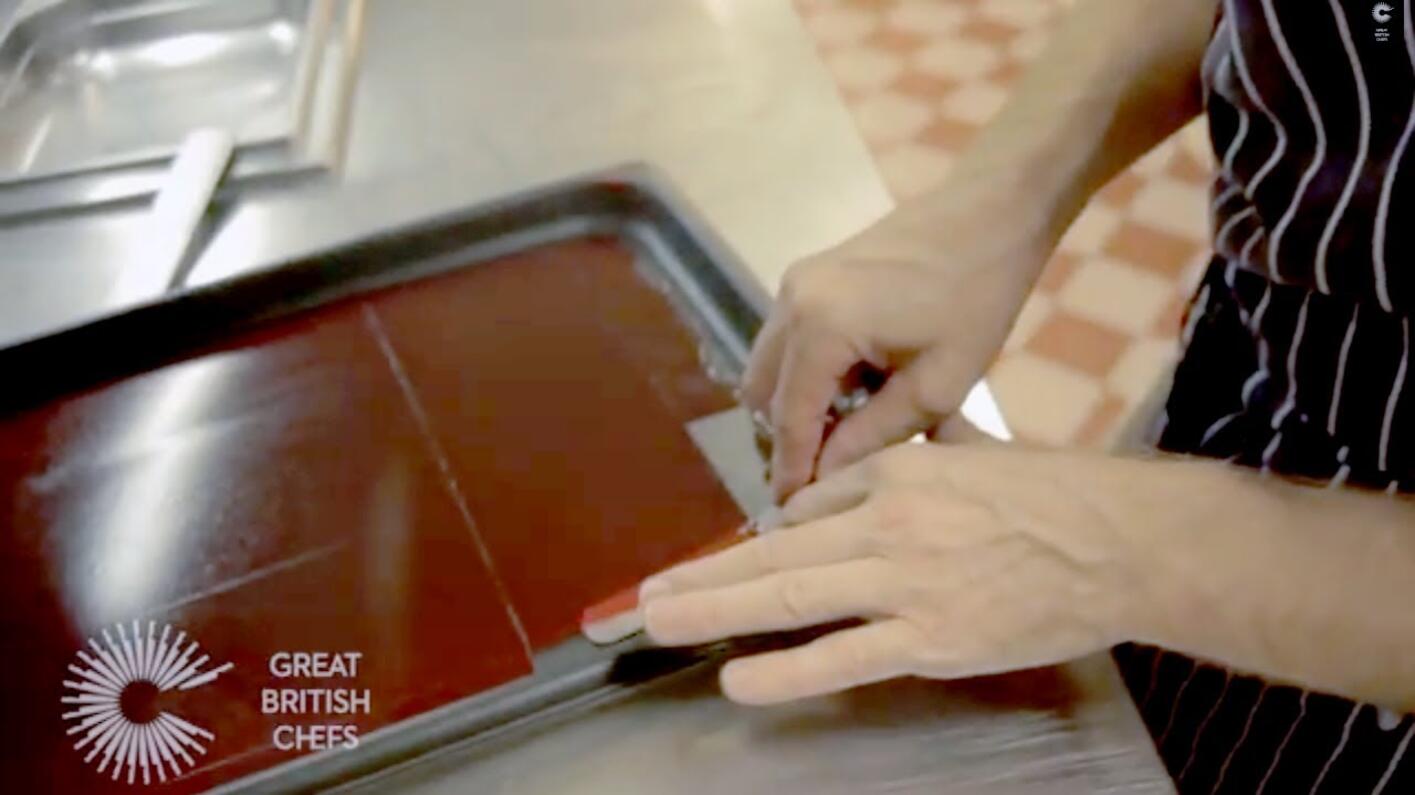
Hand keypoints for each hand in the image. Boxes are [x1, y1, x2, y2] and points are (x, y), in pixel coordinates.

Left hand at [641, 443, 1154, 704]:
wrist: (1125, 541)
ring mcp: (907, 583)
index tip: (728, 562)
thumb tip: (845, 482)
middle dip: (699, 574)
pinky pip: (844, 656)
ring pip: (790, 595)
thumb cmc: (1056, 494)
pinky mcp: (932, 638)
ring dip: (714, 609)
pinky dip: (786, 669)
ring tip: (657, 621)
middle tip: (641, 595)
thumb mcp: (970, 451)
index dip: (766, 537)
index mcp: (897, 472)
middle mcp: (889, 523)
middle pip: (773, 551)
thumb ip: (905, 460)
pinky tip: (737, 678)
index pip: (808, 505)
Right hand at [744, 189, 1052, 500]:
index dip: (792, 471)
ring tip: (848, 434)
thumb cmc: (978, 296)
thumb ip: (875, 435)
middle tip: (827, 477)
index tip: (793, 516)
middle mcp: (791, 302)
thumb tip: (826, 479)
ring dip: (798, 405)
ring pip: (770, 368)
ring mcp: (794, 283)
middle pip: (764, 395)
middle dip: (789, 439)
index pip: (790, 420)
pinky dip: (807, 374)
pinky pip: (788, 341)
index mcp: (820, 327)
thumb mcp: (939, 383)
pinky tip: (856, 389)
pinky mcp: (808, 275)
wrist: (991, 211)